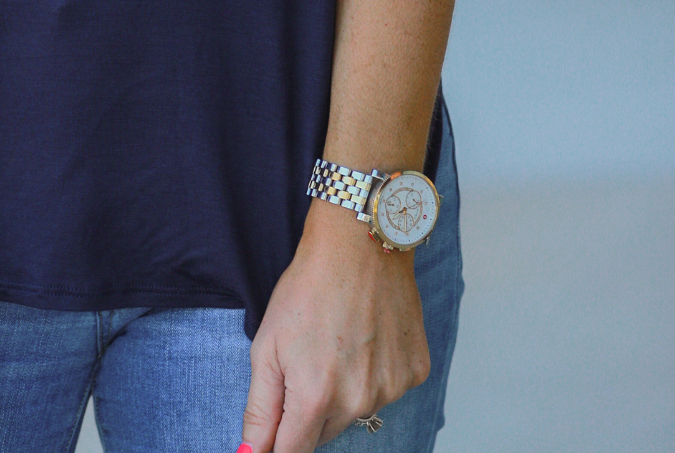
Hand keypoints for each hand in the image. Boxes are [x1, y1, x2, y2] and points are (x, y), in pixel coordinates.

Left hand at [240, 201, 429, 451]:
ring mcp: (391, 389)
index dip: (277, 446)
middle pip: (324, 434)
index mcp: (315, 396)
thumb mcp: (267, 344)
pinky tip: (367, 337)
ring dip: (343, 391)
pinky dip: (375, 373)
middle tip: (307, 360)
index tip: (276, 431)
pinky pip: (386, 390)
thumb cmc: (308, 286)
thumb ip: (259, 409)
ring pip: (356, 412)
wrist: (360, 243)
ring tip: (338, 342)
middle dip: (309, 410)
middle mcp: (357, 401)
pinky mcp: (415, 373)